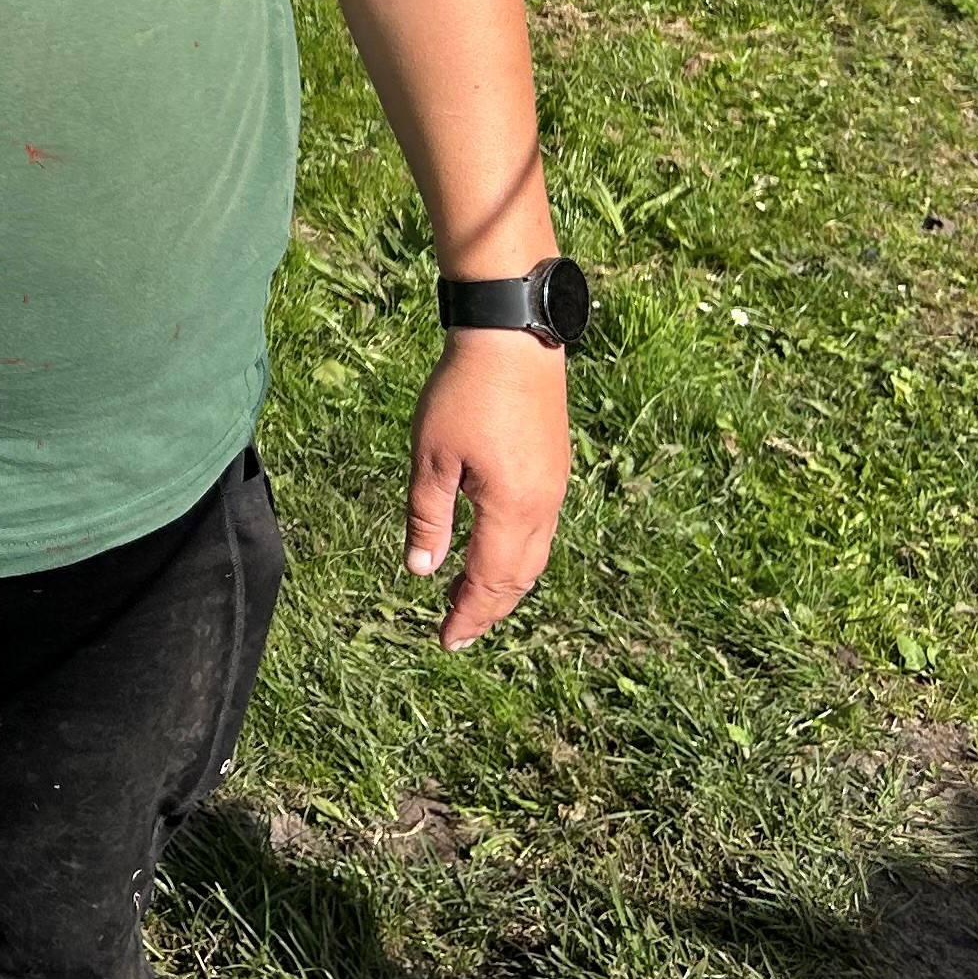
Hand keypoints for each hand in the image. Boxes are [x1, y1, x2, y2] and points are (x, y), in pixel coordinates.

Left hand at [405, 329, 570, 648]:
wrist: (512, 336)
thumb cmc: (465, 394)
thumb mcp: (431, 459)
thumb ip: (427, 519)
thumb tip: (422, 572)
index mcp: (512, 511)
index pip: (491, 584)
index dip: (469, 617)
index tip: (446, 641)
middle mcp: (543, 507)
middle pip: (519, 578)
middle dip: (488, 609)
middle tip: (458, 629)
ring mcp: (554, 486)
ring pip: (535, 556)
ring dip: (505, 583)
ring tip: (474, 598)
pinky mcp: (555, 466)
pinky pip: (540, 529)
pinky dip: (517, 555)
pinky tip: (496, 548)